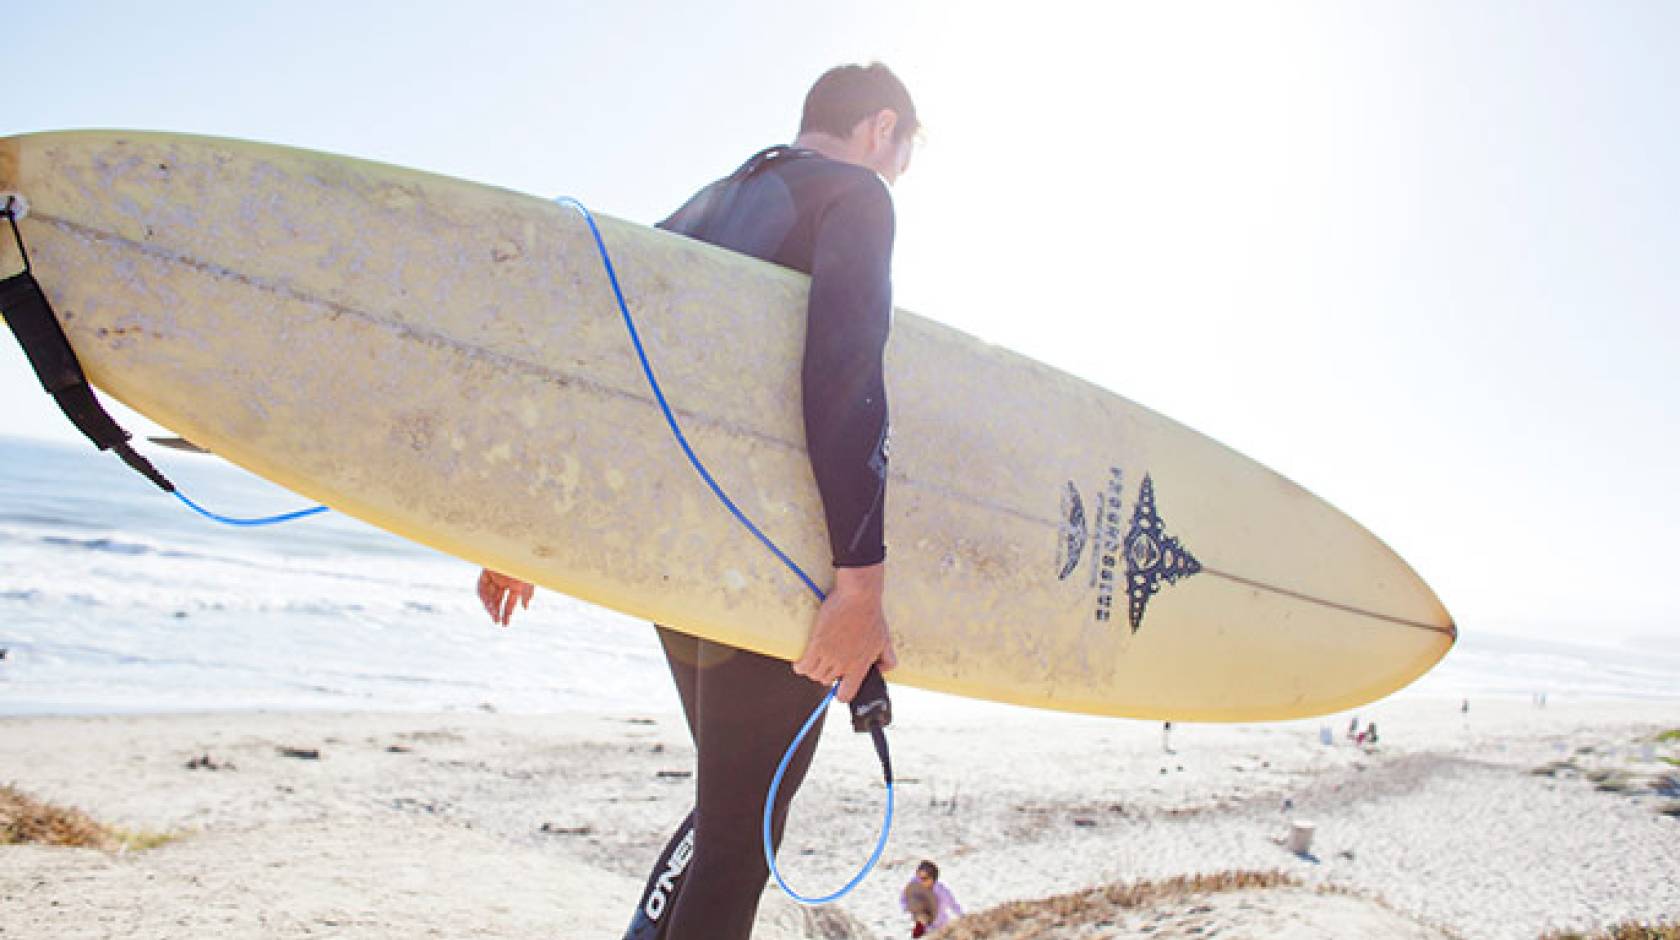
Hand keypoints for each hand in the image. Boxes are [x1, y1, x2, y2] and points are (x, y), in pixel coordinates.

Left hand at [478, 568, 532, 625]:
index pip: (509, 601)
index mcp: (515, 584)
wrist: (516, 549)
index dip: (507, 613)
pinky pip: (481, 587)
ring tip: (493, 613)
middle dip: (496, 611)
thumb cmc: (526, 564)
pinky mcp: (486, 571)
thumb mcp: (529, 581)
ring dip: (490, 605)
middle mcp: (504, 581)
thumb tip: (525, 607)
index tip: (505, 624)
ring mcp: (494, 576)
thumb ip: (527, 594)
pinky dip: (484, 595)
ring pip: (488, 595)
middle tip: (496, 621)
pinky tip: (488, 603)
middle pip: (497, 600)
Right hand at [793, 563, 896, 702]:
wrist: (858, 596)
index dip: (841, 693)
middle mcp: (844, 664)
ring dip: (812, 670)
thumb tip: (882, 670)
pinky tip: (801, 662)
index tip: (839, 685)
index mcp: (860, 666)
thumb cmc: (872, 615)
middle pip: (826, 682)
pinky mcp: (816, 644)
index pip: (847, 694)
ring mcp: (829, 655)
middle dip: (826, 674)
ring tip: (814, 660)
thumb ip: (888, 659)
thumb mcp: (885, 640)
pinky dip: (800, 666)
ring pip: (814, 675)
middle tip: (827, 663)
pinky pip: (803, 666)